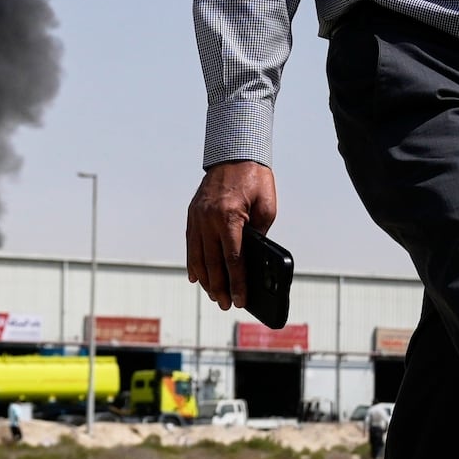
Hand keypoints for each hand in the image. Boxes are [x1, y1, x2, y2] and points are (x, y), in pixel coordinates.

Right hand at [185, 160, 280, 309]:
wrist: (234, 153)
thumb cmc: (256, 179)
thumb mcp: (267, 207)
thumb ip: (259, 233)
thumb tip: (252, 259)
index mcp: (230, 216)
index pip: (233, 259)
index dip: (237, 283)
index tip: (241, 300)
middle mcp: (209, 219)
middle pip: (213, 263)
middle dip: (220, 288)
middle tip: (225, 305)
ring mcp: (197, 217)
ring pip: (198, 257)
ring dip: (206, 280)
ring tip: (213, 296)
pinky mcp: (192, 214)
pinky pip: (191, 244)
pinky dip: (193, 263)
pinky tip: (196, 277)